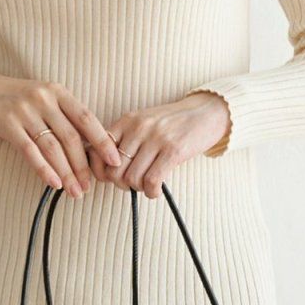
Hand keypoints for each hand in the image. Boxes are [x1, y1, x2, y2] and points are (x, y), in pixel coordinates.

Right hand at [0, 69, 121, 197]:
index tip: (114, 160)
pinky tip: (54, 183)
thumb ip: (65, 118)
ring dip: (66, 172)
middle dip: (82, 165)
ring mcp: (25, 111)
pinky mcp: (8, 124)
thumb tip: (91, 149)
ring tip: (74, 192)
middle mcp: (44, 98)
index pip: (86, 119)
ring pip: (52, 147)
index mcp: (58, 92)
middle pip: (70, 138)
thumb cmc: (18, 99)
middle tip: (89, 187)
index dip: (102, 141)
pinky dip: (44, 169)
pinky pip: (30, 151)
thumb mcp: (45, 99)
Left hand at [87, 91, 230, 197]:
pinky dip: (152, 192)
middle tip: (133, 184)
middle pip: (115, 170)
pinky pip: (152, 181)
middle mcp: (139, 127)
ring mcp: (156, 138)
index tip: (109, 178)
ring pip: (132, 178)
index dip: (100, 171)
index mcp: (127, 120)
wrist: (206, 112)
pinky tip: (156, 191)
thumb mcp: (144, 123)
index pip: (98, 151)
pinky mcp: (174, 150)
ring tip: (147, 186)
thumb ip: (124, 140)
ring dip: (138, 189)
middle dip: (121, 184)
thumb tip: (103, 169)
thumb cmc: (172, 124)